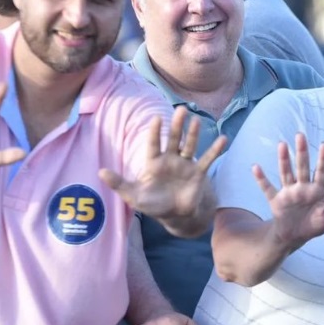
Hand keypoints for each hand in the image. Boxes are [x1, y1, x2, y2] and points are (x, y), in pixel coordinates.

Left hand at [99, 106, 225, 219]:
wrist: (176, 215)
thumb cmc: (153, 204)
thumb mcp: (133, 196)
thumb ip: (119, 183)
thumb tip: (100, 172)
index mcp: (154, 162)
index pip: (154, 143)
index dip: (155, 132)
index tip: (157, 119)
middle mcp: (170, 159)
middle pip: (173, 139)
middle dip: (177, 125)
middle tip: (180, 109)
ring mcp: (185, 164)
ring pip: (190, 145)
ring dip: (193, 133)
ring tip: (197, 120)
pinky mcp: (198, 173)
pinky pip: (207, 159)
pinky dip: (215, 150)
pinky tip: (223, 139)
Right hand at [254, 133, 323, 249]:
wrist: (294, 237)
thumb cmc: (314, 226)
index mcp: (317, 191)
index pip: (322, 172)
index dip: (323, 159)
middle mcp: (302, 188)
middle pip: (302, 167)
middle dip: (302, 152)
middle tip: (300, 135)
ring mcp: (288, 192)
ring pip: (286, 173)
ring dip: (283, 160)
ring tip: (282, 144)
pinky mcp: (275, 200)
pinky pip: (267, 188)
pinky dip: (261, 179)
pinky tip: (255, 167)